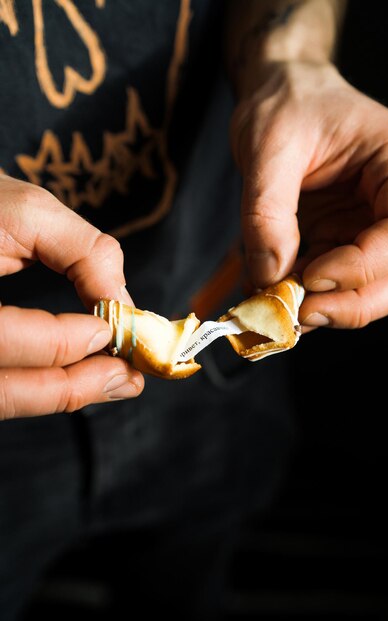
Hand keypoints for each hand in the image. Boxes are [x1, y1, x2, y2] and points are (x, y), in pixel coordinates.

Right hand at [0, 175, 142, 418]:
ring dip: (64, 394)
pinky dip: (44, 388)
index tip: (108, 329)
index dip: (58, 343)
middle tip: (128, 378)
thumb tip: (124, 305)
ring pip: (3, 397)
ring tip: (116, 381)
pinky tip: (82, 375)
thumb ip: (83, 253)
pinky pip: (3, 389)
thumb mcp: (28, 210)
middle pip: (1, 388)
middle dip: (71, 386)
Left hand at [231, 61, 387, 328]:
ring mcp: (378, 224)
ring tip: (285, 311)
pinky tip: (277, 297)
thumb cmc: (284, 106)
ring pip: (382, 288)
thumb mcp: (267, 146)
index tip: (309, 277)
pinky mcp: (352, 241)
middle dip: (357, 303)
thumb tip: (270, 276)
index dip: (363, 266)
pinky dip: (315, 299)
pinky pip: (344, 284)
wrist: (281, 97)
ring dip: (336, 308)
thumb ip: (267, 212)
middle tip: (302, 315)